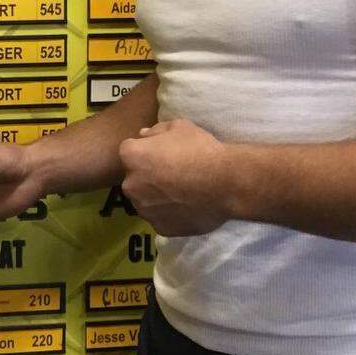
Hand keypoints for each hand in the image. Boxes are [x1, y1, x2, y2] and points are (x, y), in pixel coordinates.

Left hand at [118, 119, 229, 235]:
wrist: (226, 183)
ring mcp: (144, 209)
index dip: (145, 151)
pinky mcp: (159, 228)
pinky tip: (186, 206)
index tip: (162, 154)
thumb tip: (143, 135)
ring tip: (181, 192)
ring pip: (145, 200)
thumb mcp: (179, 127)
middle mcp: (131, 185)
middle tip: (172, 173)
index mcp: (131, 157)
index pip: (129, 151)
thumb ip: (156, 130)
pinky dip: (169, 213)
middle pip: (134, 178)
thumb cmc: (201, 149)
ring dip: (156, 196)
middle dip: (147, 175)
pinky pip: (160, 218)